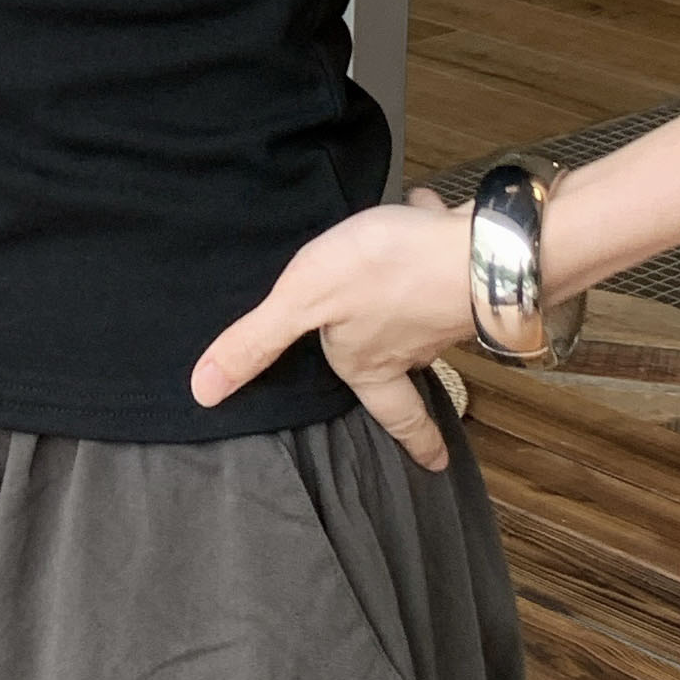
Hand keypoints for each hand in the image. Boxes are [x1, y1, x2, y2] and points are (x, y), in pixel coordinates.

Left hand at [191, 190, 475, 469]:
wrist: (475, 244)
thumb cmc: (387, 273)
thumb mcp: (304, 301)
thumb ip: (258, 341)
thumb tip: (204, 392)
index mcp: (374, 363)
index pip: (396, 416)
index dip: (415, 441)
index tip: (435, 463)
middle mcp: (415, 343)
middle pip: (412, 365)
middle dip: (412, 369)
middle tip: (419, 383)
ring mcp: (445, 307)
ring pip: (424, 312)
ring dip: (410, 300)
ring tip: (397, 286)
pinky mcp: (463, 267)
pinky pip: (435, 256)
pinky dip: (425, 241)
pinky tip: (419, 215)